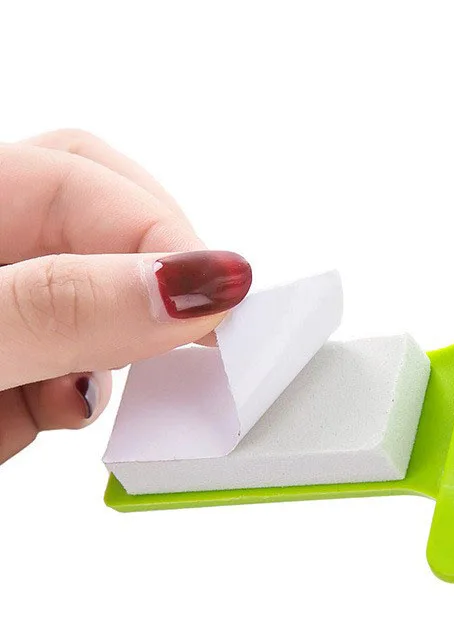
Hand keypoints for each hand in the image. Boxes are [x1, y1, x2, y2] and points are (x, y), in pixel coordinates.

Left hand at [0, 130, 251, 462]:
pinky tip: (30, 417)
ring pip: (87, 304)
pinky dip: (66, 400)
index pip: (83, 174)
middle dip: (146, 287)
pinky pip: (61, 364)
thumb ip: (63, 308)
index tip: (228, 312)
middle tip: (190, 341)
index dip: (166, 237)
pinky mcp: (3, 356)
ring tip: (62, 400)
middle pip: (94, 224)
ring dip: (97, 360)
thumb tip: (192, 286)